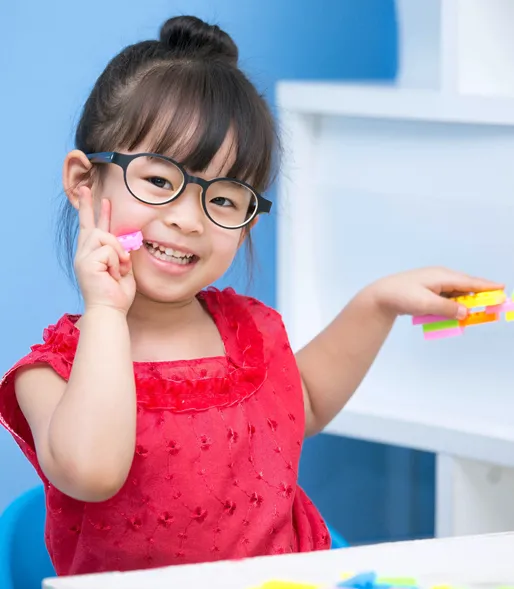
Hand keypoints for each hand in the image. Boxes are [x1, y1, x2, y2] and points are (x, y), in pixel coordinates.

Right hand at [74, 187, 135, 313]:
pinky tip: (113, 274)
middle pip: (90, 226)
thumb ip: (121, 253)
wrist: (110, 311)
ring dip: (118, 252)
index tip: (92, 195)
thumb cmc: (116, 295)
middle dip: (88, 206)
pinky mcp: (86, 262)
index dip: (92, 211)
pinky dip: (117, 262)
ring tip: (118, 270)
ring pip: (105, 236)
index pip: (92, 229)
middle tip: (86, 187)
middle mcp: (84, 254)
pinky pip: (109, 250)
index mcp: (92, 256)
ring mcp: (83, 257)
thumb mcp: (123, 269)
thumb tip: (125, 239)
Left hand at [367, 266, 503, 319]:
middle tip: (495, 306)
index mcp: (442, 276)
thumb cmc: (402, 296)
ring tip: (477, 312)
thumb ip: (447, 309)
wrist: (381, 296)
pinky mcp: (429, 291)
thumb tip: (466, 313)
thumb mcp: (426, 304)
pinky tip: (456, 313)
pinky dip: (453, 306)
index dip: (487, 287)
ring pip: (457, 294)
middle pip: (466, 287)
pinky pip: (447, 298)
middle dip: (480, 297)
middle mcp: (441, 277)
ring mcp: (434, 284)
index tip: (502, 289)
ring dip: (465, 304)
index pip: (470, 282)